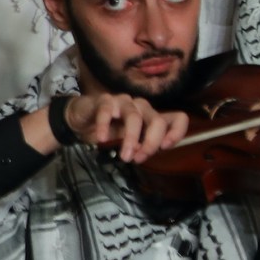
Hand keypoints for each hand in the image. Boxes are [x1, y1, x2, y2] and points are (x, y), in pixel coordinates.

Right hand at [66, 91, 191, 162]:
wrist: (82, 119)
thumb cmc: (109, 130)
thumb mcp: (130, 141)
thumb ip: (140, 146)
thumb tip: (143, 154)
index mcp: (152, 117)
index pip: (177, 118)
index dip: (176, 132)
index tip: (165, 147)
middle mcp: (142, 107)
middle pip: (157, 121)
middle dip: (151, 142)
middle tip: (139, 158)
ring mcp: (124, 102)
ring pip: (134, 118)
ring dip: (131, 139)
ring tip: (124, 156)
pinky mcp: (105, 101)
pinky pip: (107, 112)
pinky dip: (105, 127)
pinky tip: (101, 139)